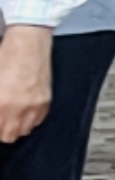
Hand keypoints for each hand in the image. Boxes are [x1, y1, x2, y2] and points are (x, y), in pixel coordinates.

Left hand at [0, 25, 52, 142]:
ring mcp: (33, 107)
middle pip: (8, 136)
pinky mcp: (45, 102)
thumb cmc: (6, 56)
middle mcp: (17, 109)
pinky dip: (30, 119)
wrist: (28, 44)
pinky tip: (24, 109)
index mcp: (0, 103)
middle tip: (1, 121)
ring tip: (11, 116)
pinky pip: (37, 121)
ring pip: (23, 131)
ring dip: (16, 127)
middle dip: (2, 131)